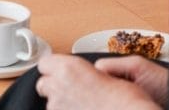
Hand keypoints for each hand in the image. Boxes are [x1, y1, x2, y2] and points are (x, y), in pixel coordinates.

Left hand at [35, 54, 164, 109]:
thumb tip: (88, 75)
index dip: (54, 68)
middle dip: (53, 87)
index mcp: (68, 68)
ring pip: (51, 104)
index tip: (60, 72)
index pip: (45, 64)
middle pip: (42, 84)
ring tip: (82, 106)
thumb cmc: (126, 100)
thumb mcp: (108, 74)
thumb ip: (88, 73)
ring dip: (62, 104)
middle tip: (71, 90)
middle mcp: (59, 86)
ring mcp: (58, 107)